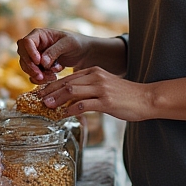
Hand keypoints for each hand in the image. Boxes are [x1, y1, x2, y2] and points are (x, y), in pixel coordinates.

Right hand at [17, 29, 91, 83]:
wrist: (82, 53)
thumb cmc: (75, 43)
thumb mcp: (68, 43)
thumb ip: (54, 51)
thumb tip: (42, 62)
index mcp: (39, 34)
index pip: (27, 42)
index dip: (30, 52)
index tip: (39, 62)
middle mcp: (34, 45)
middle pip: (23, 55)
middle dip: (31, 67)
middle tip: (41, 76)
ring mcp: (35, 56)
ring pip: (26, 67)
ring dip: (37, 75)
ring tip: (53, 77)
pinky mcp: (38, 67)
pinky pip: (33, 75)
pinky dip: (41, 79)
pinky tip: (53, 77)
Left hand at [40, 66, 155, 121]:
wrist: (146, 98)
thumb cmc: (125, 95)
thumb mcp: (105, 86)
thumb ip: (89, 88)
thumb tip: (71, 99)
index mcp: (94, 71)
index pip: (67, 77)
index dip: (52, 85)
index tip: (41, 93)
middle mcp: (95, 77)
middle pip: (66, 83)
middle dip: (50, 92)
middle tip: (38, 100)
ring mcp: (101, 88)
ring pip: (72, 91)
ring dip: (56, 99)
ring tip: (46, 106)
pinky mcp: (106, 101)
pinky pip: (83, 104)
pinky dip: (70, 109)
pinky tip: (63, 114)